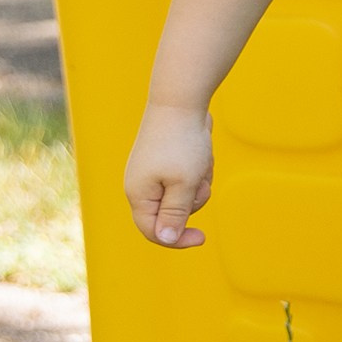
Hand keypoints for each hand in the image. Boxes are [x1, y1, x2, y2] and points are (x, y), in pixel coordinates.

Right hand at [126, 102, 214, 248]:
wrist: (180, 101)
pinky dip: (198, 170)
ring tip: (200, 162)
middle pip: (171, 215)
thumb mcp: (183, 184)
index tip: (202, 237)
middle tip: (199, 181)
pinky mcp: (167, 162)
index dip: (177, 240)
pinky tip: (201, 153)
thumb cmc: (182, 143)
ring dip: (198, 183)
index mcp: (138, 194)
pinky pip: (188, 179)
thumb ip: (175, 214)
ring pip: (184, 196)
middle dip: (192, 201)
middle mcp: (141, 186)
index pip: (153, 232)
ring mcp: (153, 173)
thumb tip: (166, 239)